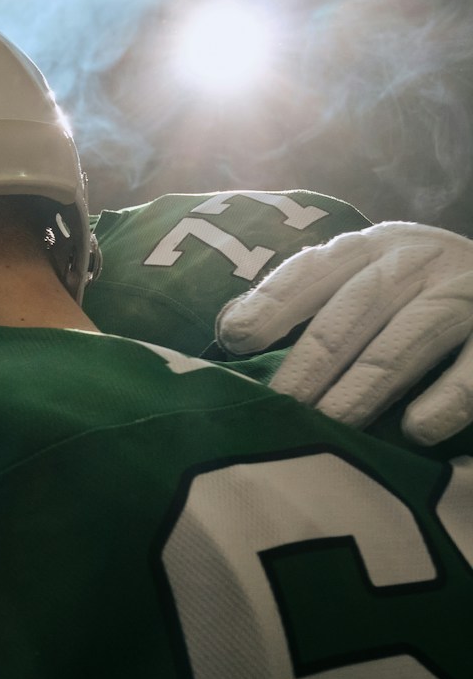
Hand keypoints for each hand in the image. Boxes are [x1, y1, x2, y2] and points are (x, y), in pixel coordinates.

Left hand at [217, 222, 472, 445]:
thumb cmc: (414, 298)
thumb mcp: (364, 283)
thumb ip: (306, 302)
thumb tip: (229, 331)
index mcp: (370, 249)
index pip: (314, 269)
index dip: (274, 302)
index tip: (235, 340)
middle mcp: (417, 261)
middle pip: (354, 309)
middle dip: (311, 361)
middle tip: (276, 408)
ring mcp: (466, 293)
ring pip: (408, 338)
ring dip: (365, 386)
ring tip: (330, 425)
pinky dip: (448, 398)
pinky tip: (417, 430)